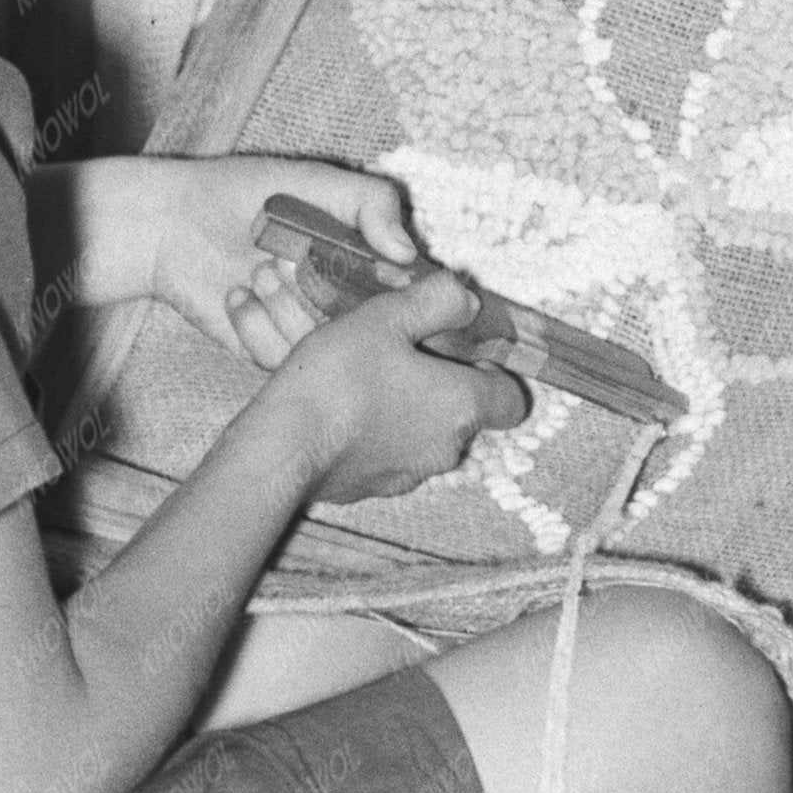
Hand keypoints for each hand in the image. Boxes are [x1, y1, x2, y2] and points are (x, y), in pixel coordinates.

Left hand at [114, 154, 426, 359]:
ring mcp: (308, 332)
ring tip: (262, 267)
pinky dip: (257, 324)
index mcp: (368, 261)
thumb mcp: (316, 181)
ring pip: (327, 348)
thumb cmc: (247, 192)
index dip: (406, 291)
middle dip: (342, 302)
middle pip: (375, 331)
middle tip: (300, 262)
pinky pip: (279, 359)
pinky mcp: (270, 353)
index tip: (382, 274)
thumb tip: (407, 254)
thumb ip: (373, 202)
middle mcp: (346, 303)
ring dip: (291, 306)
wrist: (175, 222)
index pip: (411, 292)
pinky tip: (237, 291)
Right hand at [258, 266, 530, 506]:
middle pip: (463, 415)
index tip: (467, 351)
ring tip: (368, 375)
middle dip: (441, 384)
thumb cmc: (340, 378)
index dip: (494, 372)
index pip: (511, 400)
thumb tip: (469, 301)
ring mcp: (405, 476)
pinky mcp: (368, 490)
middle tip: (406, 352)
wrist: (281, 448)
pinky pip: (386, 453)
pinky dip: (375, 432)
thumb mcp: (387, 317)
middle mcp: (444, 450)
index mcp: (462, 408)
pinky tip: (344, 406)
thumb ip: (437, 302)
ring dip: (405, 408)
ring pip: (422, 434)